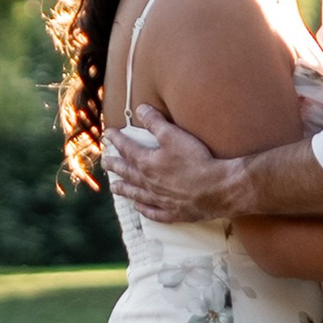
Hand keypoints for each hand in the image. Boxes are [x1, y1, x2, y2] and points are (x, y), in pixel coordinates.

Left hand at [108, 101, 239, 222]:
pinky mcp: (173, 213)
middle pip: (127, 173)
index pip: (127, 148)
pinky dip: (144, 210)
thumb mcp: (173, 135)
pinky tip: (139, 207)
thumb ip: (155, 121)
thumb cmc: (195, 161)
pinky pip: (153, 212)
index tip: (107, 135)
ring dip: (124, 189)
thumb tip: (140, 109)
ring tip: (114, 187)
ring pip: (136, 194)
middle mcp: (149, 183)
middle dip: (115, 166)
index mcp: (147, 163)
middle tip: (105, 162)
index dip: (116, 140)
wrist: (217, 189)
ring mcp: (160, 200)